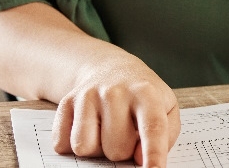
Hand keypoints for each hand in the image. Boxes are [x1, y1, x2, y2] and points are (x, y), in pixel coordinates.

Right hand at [51, 51, 180, 166]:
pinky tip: (88, 129)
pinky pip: (62, 144)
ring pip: (85, 148)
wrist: (111, 69)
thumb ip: (165, 137)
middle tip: (126, 133)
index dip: (154, 154)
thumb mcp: (166, 108)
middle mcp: (114, 91)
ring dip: (97, 150)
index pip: (152, 127)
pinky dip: (73, 145)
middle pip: (116, 149)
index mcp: (145, 92)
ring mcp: (87, 96)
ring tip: (106, 132)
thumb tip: (141, 160)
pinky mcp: (65, 104)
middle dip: (123, 151)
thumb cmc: (142, 97)